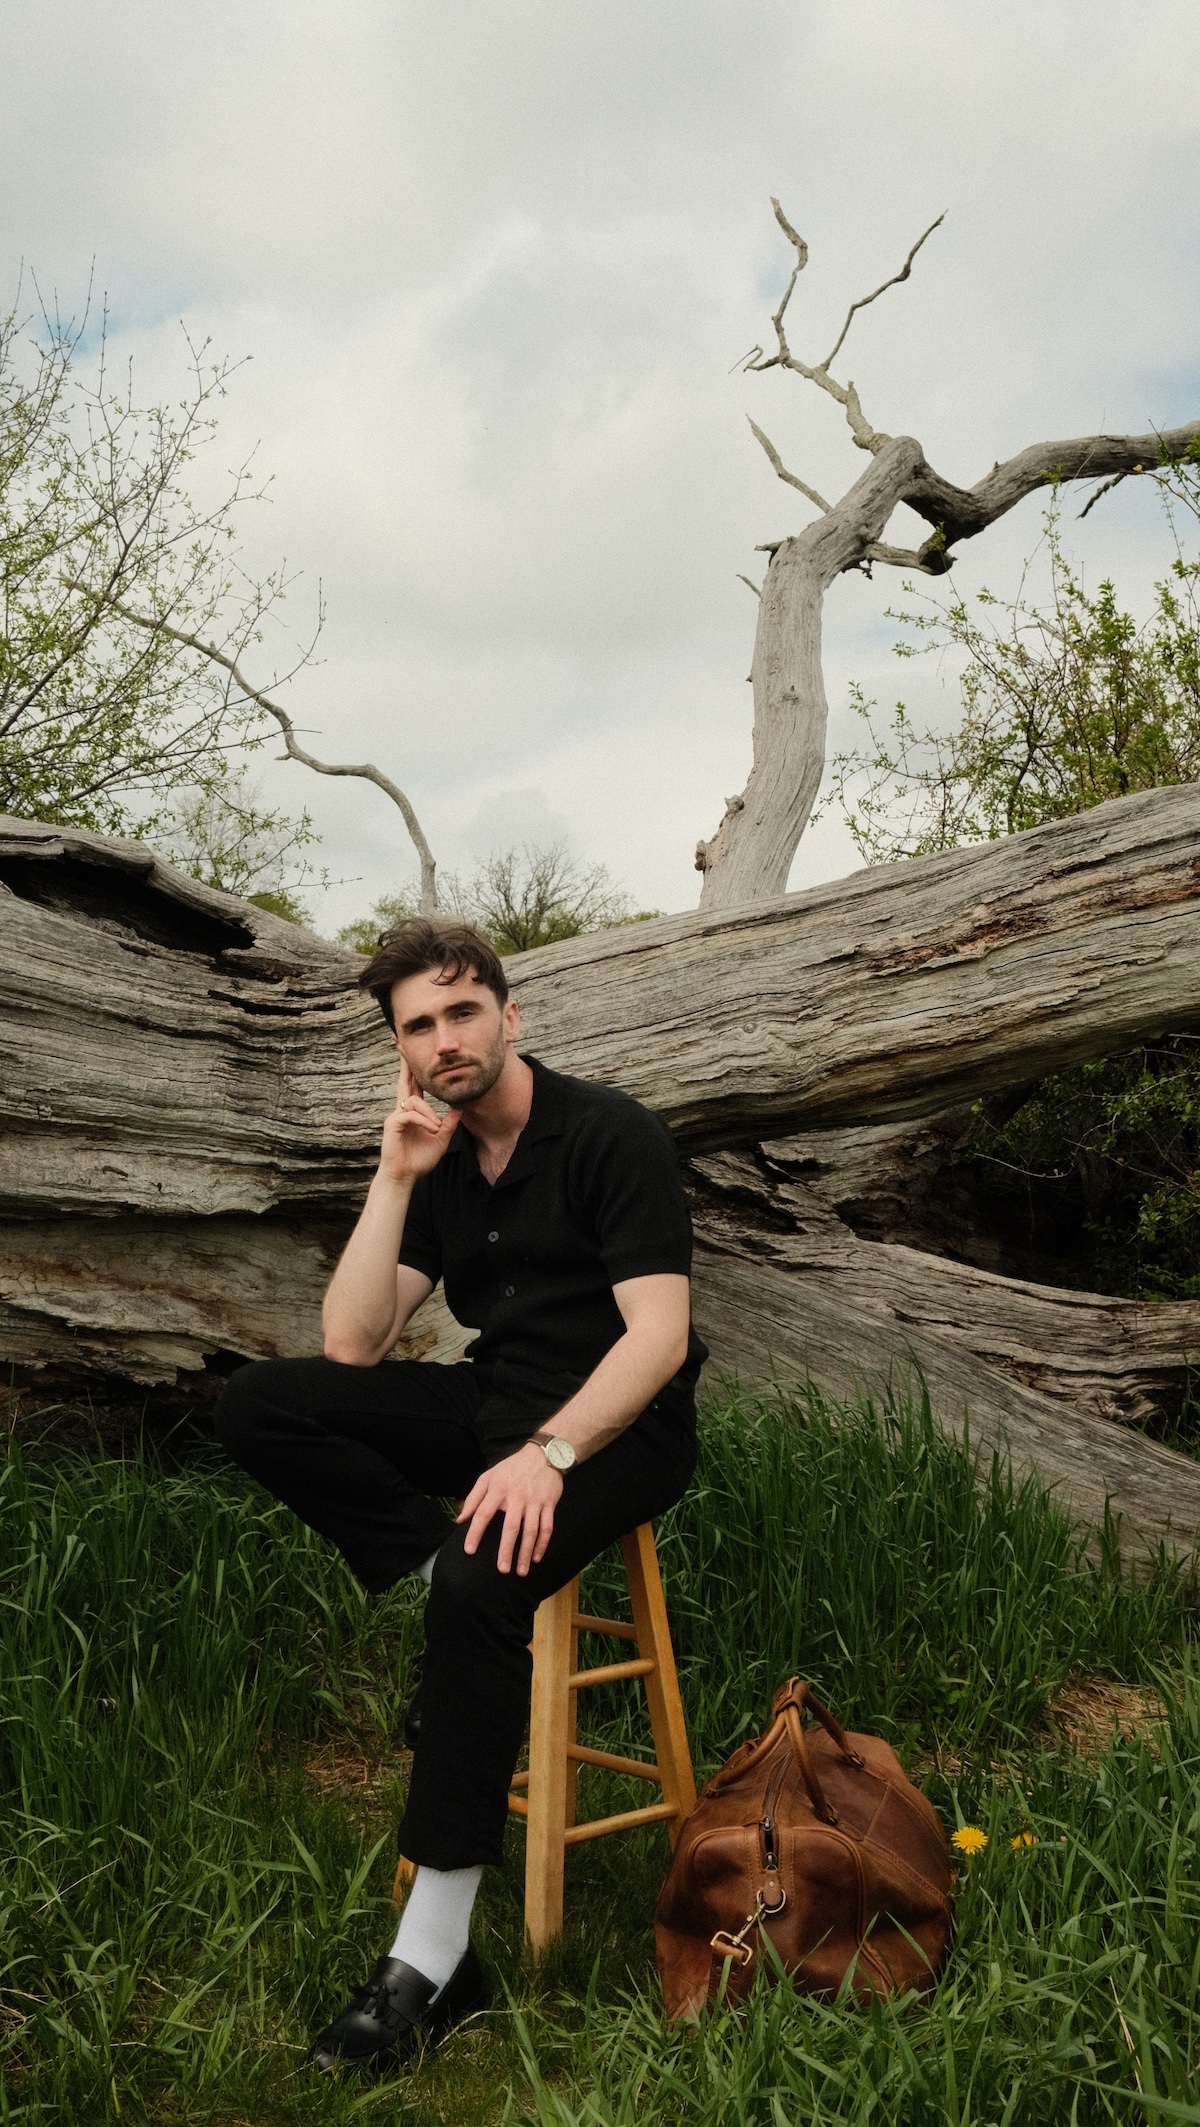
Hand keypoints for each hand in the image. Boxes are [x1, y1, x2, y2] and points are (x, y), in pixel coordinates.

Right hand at [378, 1057, 461, 1185]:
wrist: (405, 1176)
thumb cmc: (420, 1159)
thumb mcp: (441, 1138)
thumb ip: (449, 1122)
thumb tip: (460, 1106)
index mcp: (412, 1111)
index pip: (414, 1086)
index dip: (413, 1070)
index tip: (411, 1055)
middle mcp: (402, 1110)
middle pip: (404, 1082)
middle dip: (406, 1064)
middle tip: (403, 1045)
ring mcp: (396, 1116)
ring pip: (414, 1102)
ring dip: (429, 1114)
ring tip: (437, 1128)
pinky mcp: (392, 1125)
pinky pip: (410, 1114)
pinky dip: (424, 1121)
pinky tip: (432, 1130)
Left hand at [457, 1443, 563, 1574]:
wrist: (544, 1454)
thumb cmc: (512, 1468)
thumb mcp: (488, 1476)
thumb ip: (473, 1497)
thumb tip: (461, 1519)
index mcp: (498, 1489)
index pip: (483, 1513)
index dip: (475, 1532)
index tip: (469, 1550)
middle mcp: (517, 1496)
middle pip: (511, 1527)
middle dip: (506, 1550)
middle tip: (502, 1570)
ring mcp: (535, 1501)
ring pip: (531, 1531)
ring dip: (526, 1552)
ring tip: (521, 1571)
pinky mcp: (549, 1504)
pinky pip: (547, 1527)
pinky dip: (542, 1544)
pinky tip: (536, 1557)